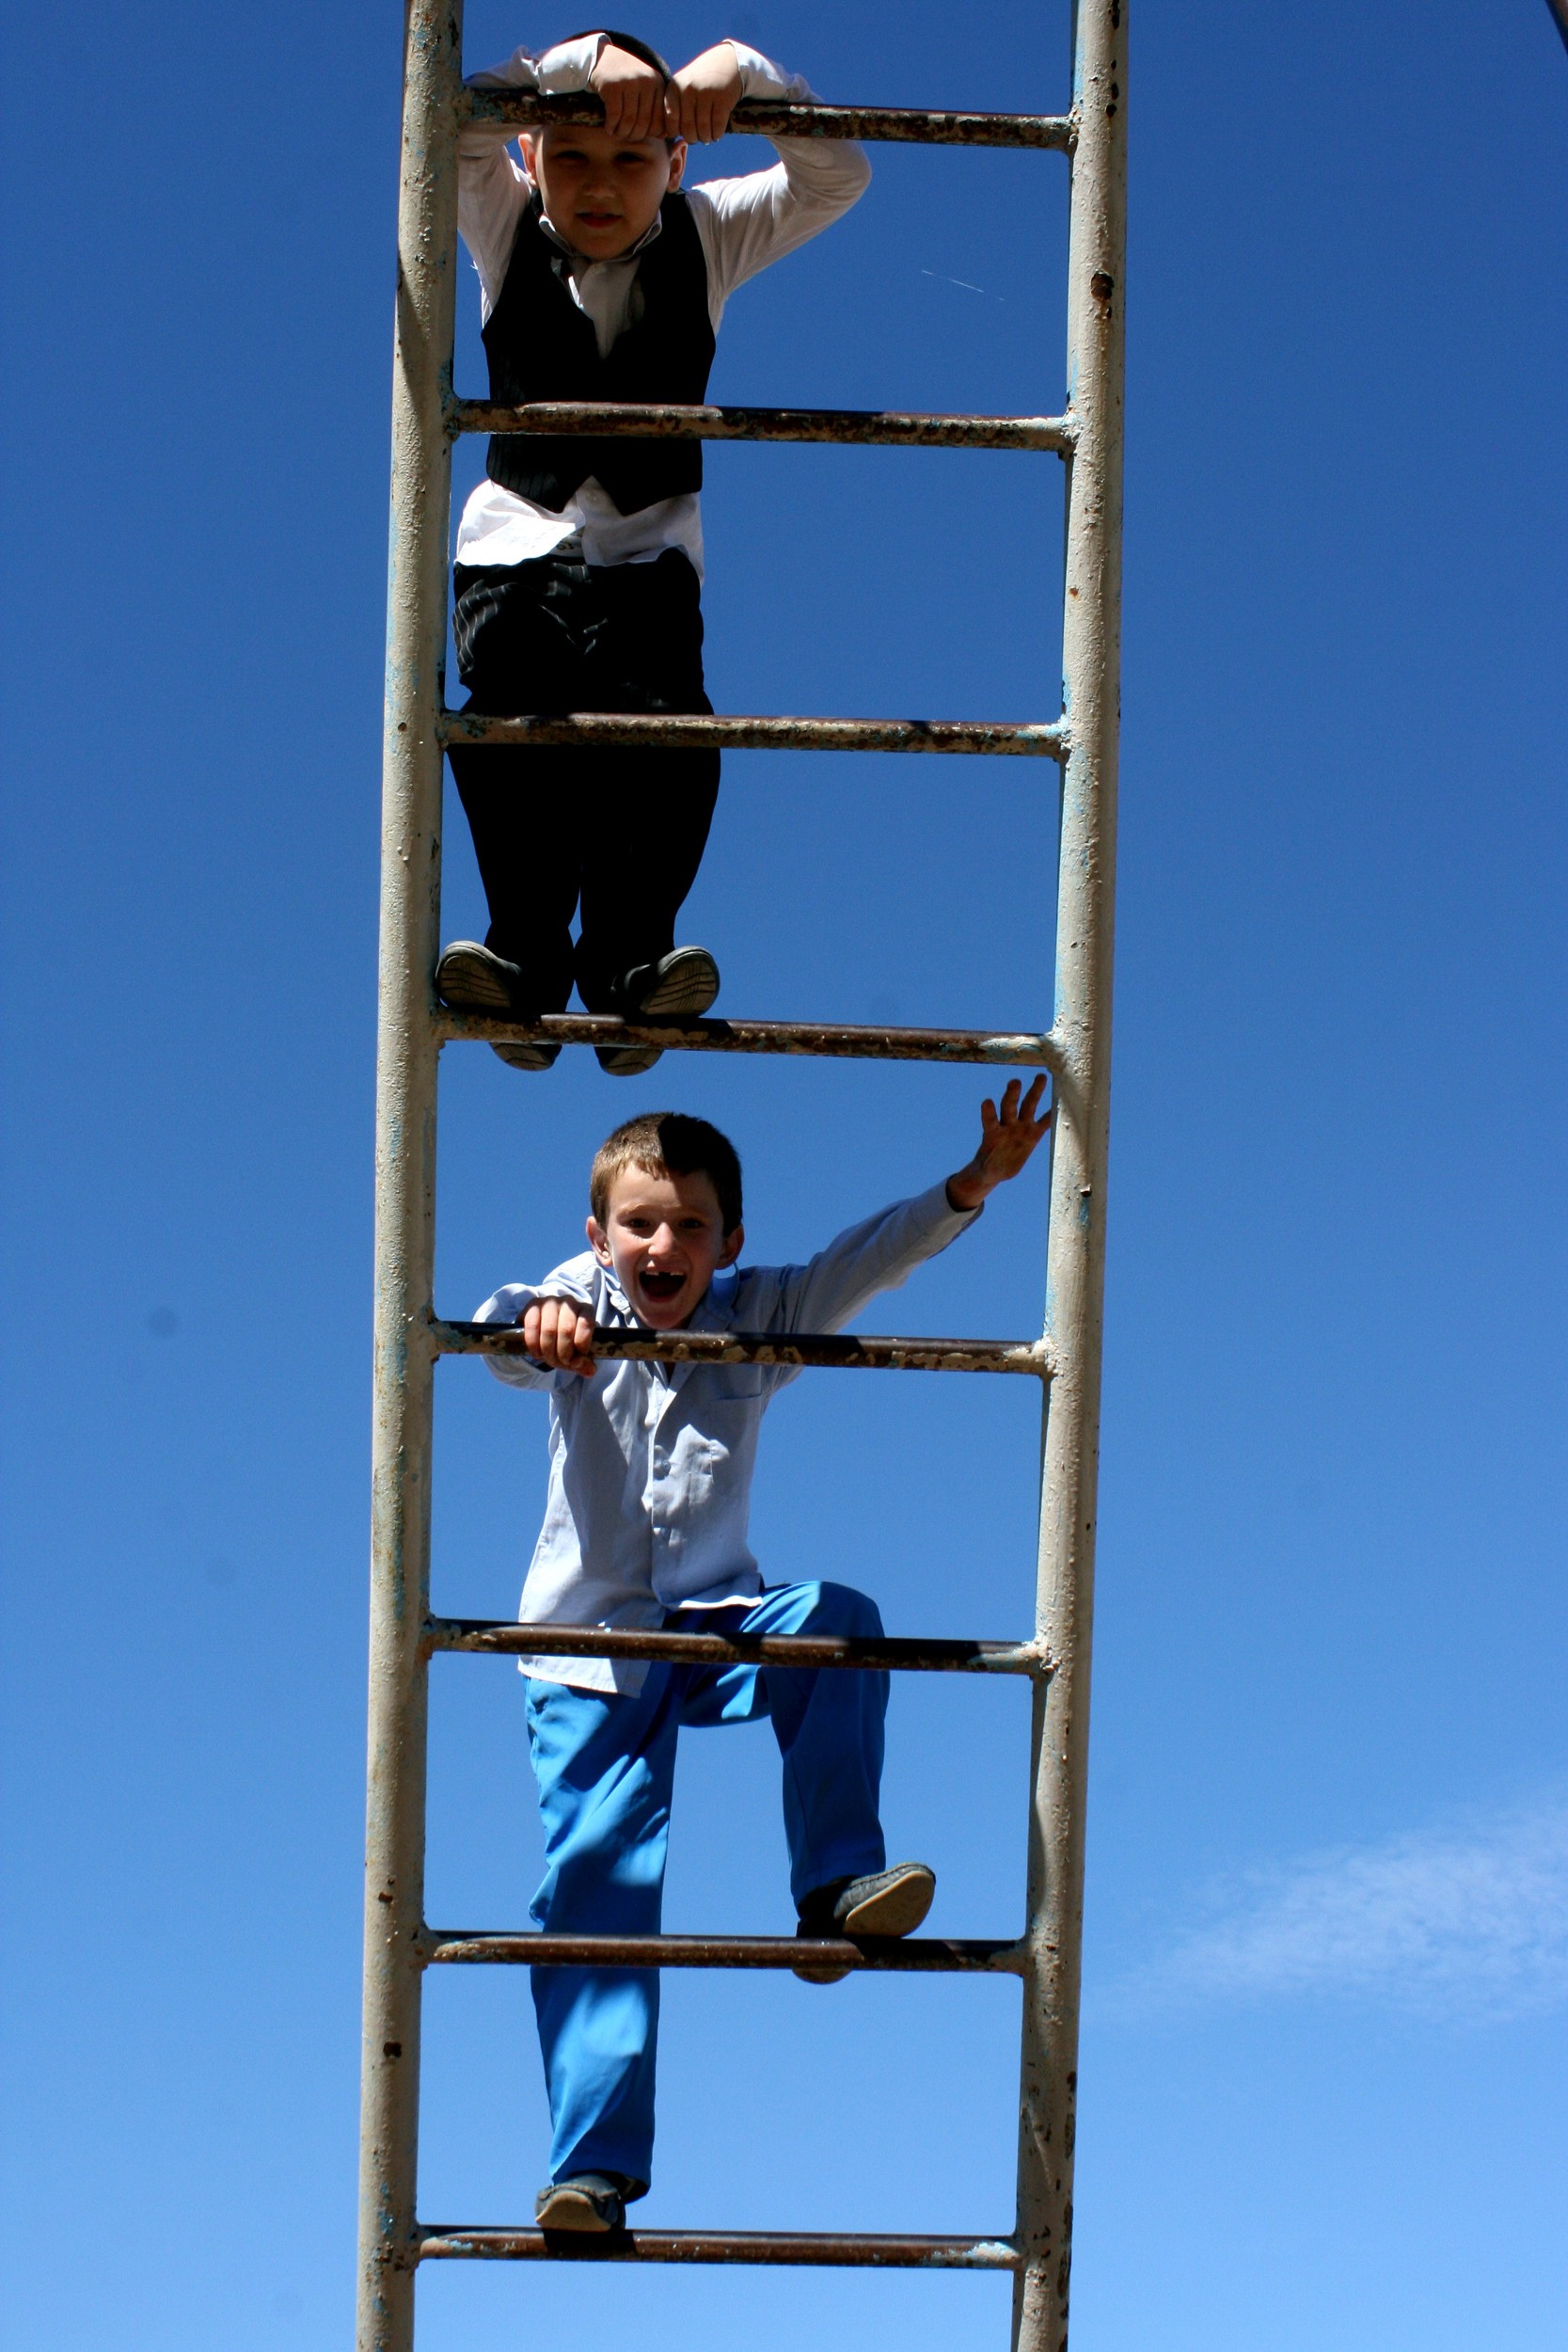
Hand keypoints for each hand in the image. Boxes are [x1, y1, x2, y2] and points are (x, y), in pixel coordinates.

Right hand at [520, 1296, 596, 1378]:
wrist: (546, 1331)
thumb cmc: (567, 1342)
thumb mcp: (577, 1353)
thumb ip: (584, 1363)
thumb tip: (590, 1371)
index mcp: (586, 1310)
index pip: (586, 1325)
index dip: (581, 1346)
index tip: (577, 1359)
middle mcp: (569, 1302)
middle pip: (566, 1330)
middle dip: (563, 1353)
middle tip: (561, 1363)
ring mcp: (550, 1302)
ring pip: (549, 1330)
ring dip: (548, 1352)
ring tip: (549, 1360)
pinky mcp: (533, 1305)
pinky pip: (532, 1327)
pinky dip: (534, 1345)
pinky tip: (537, 1354)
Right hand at [590, 41, 667, 140]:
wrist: (606, 57)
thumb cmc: (629, 81)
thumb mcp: (646, 89)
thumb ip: (656, 109)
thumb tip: (663, 135)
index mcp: (658, 84)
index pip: (659, 120)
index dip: (650, 134)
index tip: (642, 135)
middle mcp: (645, 81)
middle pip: (643, 123)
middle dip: (634, 136)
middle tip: (627, 137)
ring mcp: (628, 82)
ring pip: (628, 121)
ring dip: (622, 133)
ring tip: (618, 133)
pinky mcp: (612, 85)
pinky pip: (614, 116)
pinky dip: (611, 126)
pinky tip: (609, 127)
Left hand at [665, 42, 742, 141]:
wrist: (727, 63)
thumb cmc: (701, 82)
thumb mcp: (683, 88)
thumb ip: (674, 108)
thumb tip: (668, 136)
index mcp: (674, 87)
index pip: (671, 123)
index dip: (677, 133)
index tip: (683, 132)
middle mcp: (688, 89)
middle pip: (687, 129)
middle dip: (693, 138)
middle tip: (697, 137)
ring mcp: (705, 93)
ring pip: (703, 131)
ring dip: (705, 138)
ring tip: (707, 137)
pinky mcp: (722, 98)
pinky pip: (717, 127)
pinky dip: (717, 134)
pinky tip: (716, 133)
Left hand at [945, 1075, 1052, 1211]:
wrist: (997, 1168)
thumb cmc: (988, 1166)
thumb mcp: (985, 1172)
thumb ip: (984, 1172)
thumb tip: (979, 1179)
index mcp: (993, 1133)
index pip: (989, 1119)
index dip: (988, 1111)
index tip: (986, 1102)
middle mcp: (1007, 1126)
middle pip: (1010, 1106)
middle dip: (1012, 1094)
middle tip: (1015, 1081)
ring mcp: (1020, 1127)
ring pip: (1028, 1106)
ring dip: (1034, 1092)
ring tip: (1040, 1078)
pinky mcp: (1032, 1134)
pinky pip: (1044, 1122)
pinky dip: (1050, 1114)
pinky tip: (1060, 1104)